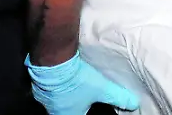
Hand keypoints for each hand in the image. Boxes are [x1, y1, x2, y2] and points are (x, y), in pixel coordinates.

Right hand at [25, 52, 139, 114]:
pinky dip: (54, 84)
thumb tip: (133, 103)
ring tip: (72, 85)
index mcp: (66, 114)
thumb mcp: (102, 89)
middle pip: (64, 109)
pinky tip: (61, 75)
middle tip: (80, 96)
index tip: (86, 108)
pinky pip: (46, 88)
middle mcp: (52, 109)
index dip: (82, 112)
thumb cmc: (76, 79)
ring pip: (54, 99)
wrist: (54, 61)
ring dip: (63, 94)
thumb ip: (118, 97)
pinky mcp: (37, 83)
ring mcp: (43, 97)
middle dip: (73, 104)